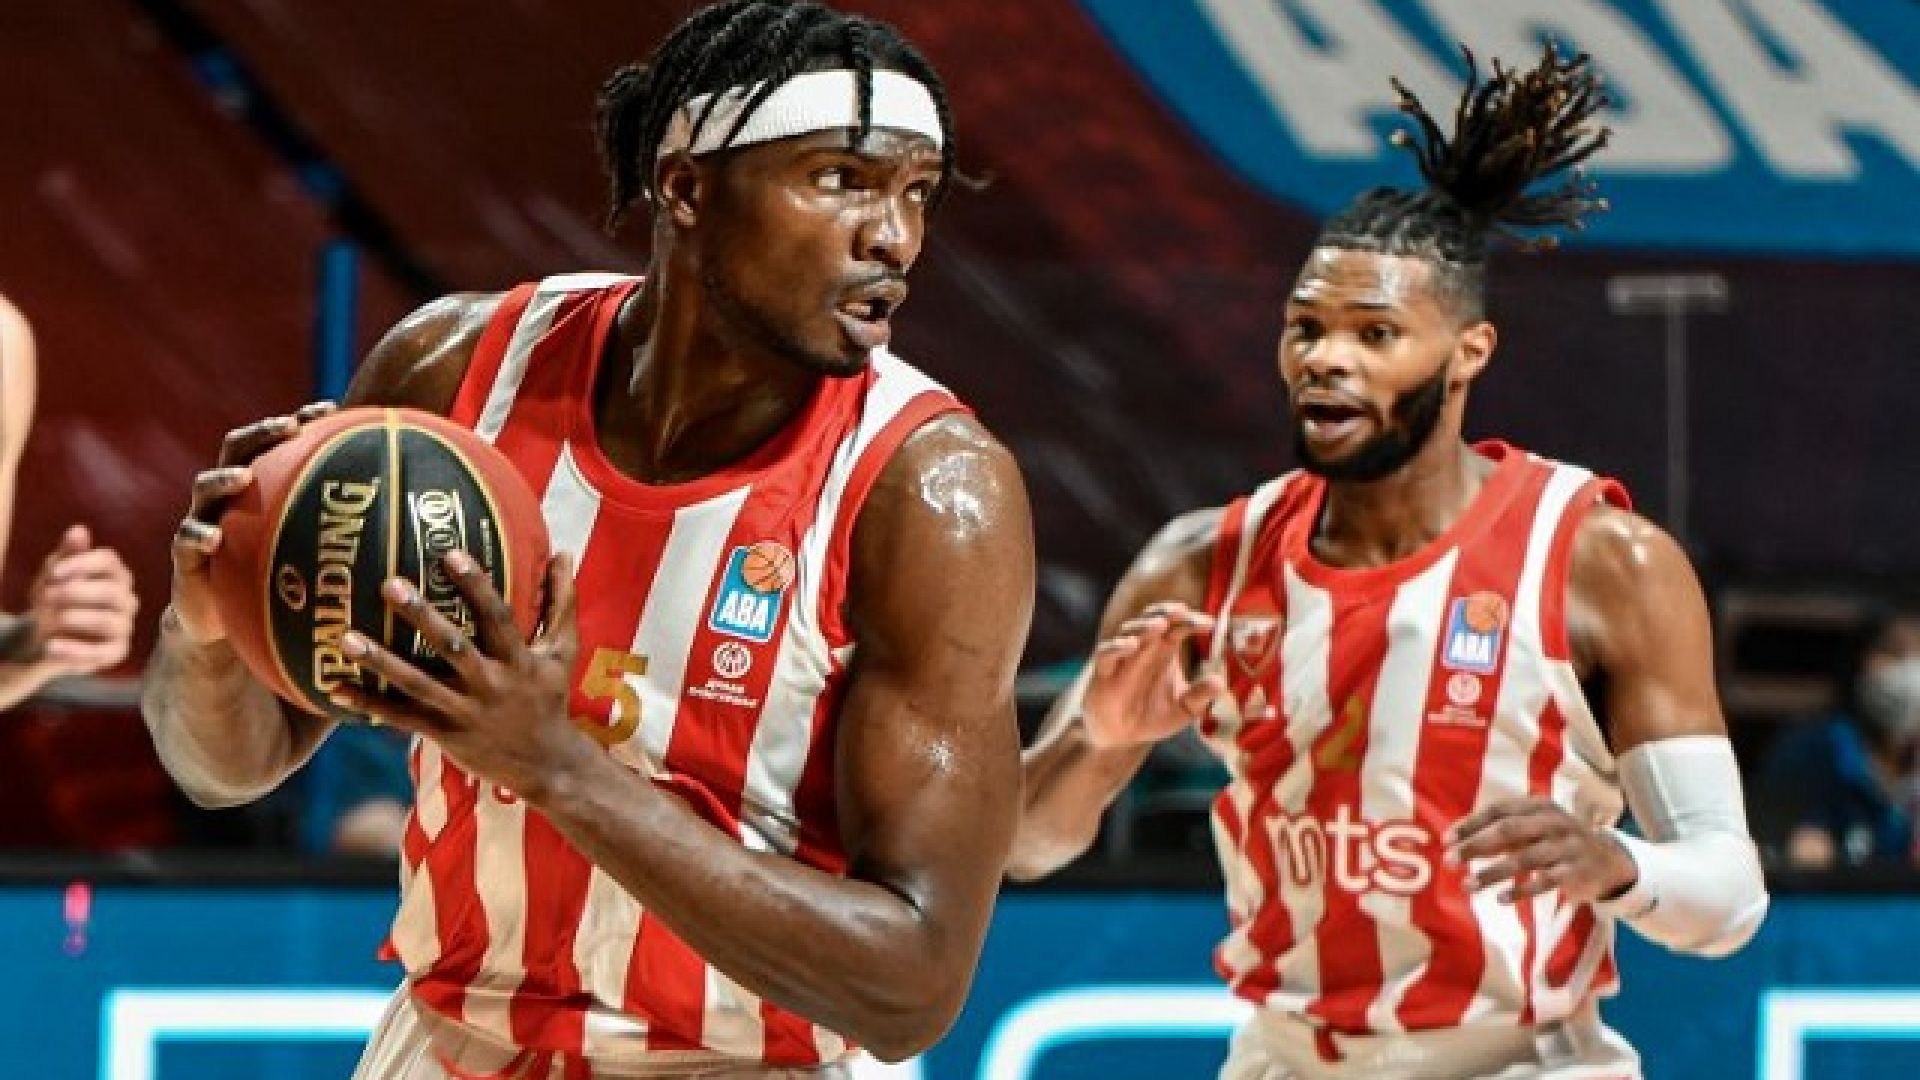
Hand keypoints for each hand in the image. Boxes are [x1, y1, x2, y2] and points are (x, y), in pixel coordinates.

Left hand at [21, 524, 139, 675]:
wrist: (44, 635)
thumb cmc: (54, 598)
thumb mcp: (55, 573)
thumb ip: (68, 553)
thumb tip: (78, 530)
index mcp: (114, 574)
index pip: (109, 560)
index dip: (82, 564)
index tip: (54, 572)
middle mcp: (126, 598)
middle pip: (113, 591)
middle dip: (78, 593)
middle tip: (47, 596)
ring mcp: (124, 625)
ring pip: (111, 621)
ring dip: (79, 619)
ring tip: (50, 621)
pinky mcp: (116, 651)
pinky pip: (104, 652)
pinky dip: (77, 650)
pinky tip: (52, 646)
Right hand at [170, 402, 335, 644]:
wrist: (226, 619)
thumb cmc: (274, 581)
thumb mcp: (308, 555)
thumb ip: (340, 535)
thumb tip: (400, 525)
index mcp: (259, 486)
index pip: (277, 444)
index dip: (299, 422)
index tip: (327, 408)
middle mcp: (229, 495)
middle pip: (238, 449)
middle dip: (261, 433)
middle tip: (286, 426)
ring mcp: (203, 519)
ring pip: (206, 487)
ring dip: (224, 478)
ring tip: (243, 477)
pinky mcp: (185, 554)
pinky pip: (188, 539)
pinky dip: (200, 535)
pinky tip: (215, 537)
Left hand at [327, 549, 590, 803]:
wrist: (546, 765)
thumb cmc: (550, 697)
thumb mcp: (562, 651)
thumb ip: (560, 601)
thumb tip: (563, 553)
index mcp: (519, 661)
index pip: (497, 618)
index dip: (477, 586)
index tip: (451, 554)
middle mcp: (491, 685)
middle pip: (452, 648)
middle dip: (422, 616)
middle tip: (389, 584)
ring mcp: (465, 712)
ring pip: (418, 684)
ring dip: (381, 662)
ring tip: (346, 637)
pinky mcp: (446, 735)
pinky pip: (402, 717)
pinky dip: (369, 703)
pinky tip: (335, 687)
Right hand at [1081, 602, 1224, 749]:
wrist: (1120, 736)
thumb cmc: (1152, 716)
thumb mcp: (1183, 709)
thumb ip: (1200, 696)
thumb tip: (1220, 683)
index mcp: (1165, 650)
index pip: (1178, 626)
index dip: (1192, 621)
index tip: (1210, 624)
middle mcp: (1144, 647)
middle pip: (1153, 618)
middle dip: (1166, 612)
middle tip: (1182, 611)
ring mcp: (1122, 657)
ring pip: (1129, 630)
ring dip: (1144, 625)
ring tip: (1160, 624)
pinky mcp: (1103, 672)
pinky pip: (1106, 652)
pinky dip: (1117, 646)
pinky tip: (1132, 645)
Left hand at [1446, 797, 1637, 904]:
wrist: (1608, 860)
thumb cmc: (1558, 841)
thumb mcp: (1534, 829)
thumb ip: (1501, 833)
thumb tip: (1459, 842)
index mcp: (1538, 805)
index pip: (1499, 811)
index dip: (1471, 824)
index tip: (1446, 840)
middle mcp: (1553, 822)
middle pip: (1508, 831)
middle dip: (1476, 846)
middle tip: (1449, 861)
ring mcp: (1566, 846)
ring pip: (1524, 859)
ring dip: (1492, 873)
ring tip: (1467, 886)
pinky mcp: (1575, 871)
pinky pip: (1545, 882)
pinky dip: (1521, 891)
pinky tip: (1500, 899)